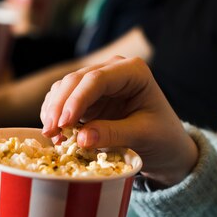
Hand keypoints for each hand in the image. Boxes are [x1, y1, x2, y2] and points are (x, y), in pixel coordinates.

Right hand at [41, 56, 197, 185]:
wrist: (166, 145)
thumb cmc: (162, 137)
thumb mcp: (143, 136)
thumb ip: (113, 134)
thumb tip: (80, 139)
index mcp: (133, 71)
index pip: (97, 79)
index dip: (77, 99)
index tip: (64, 123)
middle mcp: (112, 70)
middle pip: (75, 81)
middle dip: (59, 106)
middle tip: (50, 132)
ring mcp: (97, 82)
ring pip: (64, 88)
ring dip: (53, 110)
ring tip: (50, 136)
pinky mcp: (86, 98)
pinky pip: (63, 100)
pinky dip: (55, 115)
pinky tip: (54, 135)